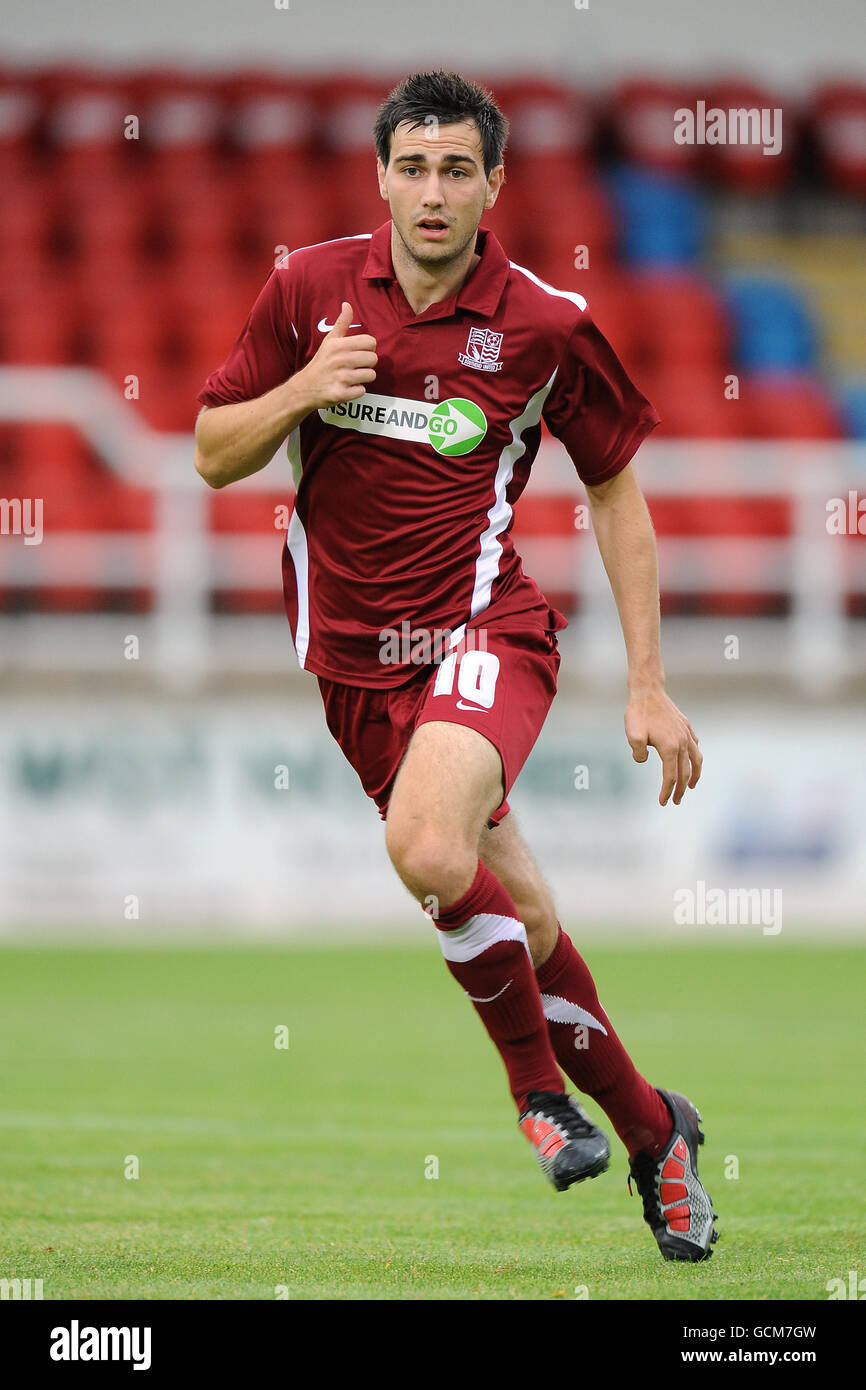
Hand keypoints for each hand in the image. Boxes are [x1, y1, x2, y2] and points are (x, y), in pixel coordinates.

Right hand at [295, 302, 376, 409]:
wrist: (304, 388)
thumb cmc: (321, 362)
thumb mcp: (329, 341)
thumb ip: (342, 323)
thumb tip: (347, 304)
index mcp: (339, 345)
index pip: (370, 342)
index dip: (368, 348)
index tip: (359, 353)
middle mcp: (340, 360)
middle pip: (373, 359)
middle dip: (367, 364)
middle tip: (355, 366)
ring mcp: (340, 378)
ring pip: (371, 375)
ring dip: (363, 378)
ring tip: (351, 377)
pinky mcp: (340, 394)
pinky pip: (362, 391)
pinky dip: (356, 391)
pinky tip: (346, 387)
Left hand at [625, 687, 701, 805]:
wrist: (648, 691)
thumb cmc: (638, 713)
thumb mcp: (632, 736)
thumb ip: (638, 754)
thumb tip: (642, 760)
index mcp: (670, 748)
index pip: (671, 777)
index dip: (667, 791)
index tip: (663, 802)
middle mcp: (682, 743)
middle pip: (685, 772)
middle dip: (681, 789)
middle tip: (676, 801)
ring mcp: (686, 734)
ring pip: (696, 760)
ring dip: (695, 775)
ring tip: (692, 786)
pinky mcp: (686, 726)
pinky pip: (695, 745)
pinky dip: (695, 756)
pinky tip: (692, 759)